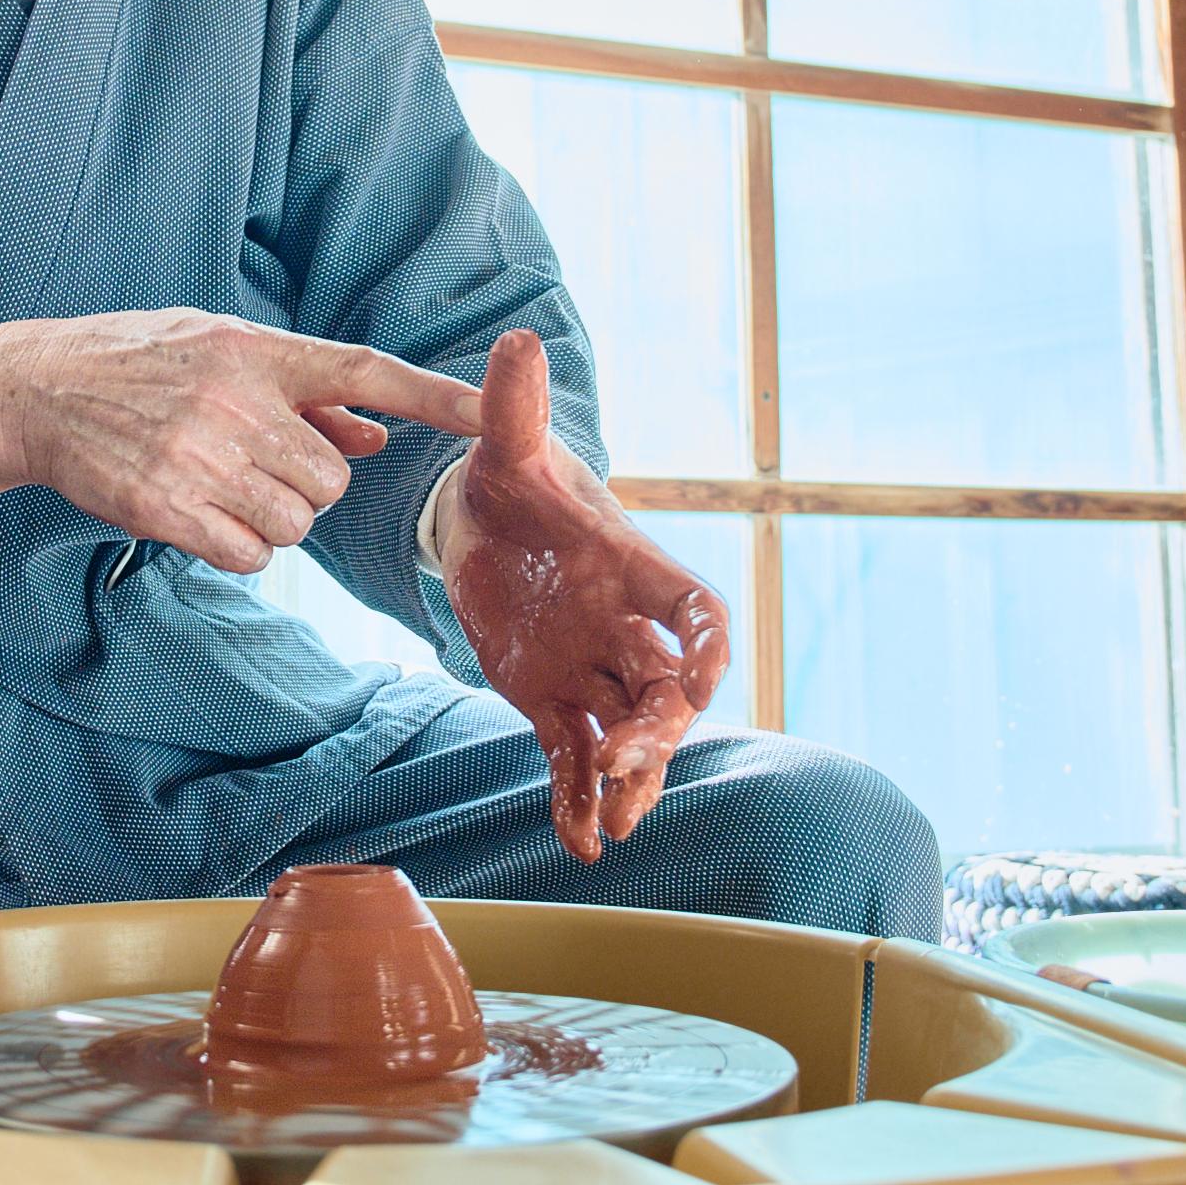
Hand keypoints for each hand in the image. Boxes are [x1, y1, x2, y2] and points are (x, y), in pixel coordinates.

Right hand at [0, 309, 484, 570]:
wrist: (37, 391)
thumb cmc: (139, 367)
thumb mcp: (221, 352)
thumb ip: (303, 393)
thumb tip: (376, 434)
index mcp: (257, 350)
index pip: (368, 370)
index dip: (435, 395)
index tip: (490, 416)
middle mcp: (236, 399)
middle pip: (332, 478)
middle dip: (307, 487)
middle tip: (256, 469)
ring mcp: (201, 454)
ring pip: (295, 522)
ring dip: (271, 521)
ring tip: (220, 488)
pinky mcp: (167, 506)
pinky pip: (250, 554)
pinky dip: (237, 548)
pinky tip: (198, 517)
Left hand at [439, 329, 731, 860]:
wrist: (483, 516)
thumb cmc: (511, 476)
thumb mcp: (505, 443)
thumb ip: (514, 404)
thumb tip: (517, 339)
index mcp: (636, 571)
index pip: (696, 615)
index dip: (702, 649)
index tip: (698, 679)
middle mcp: (627, 630)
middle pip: (665, 691)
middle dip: (656, 729)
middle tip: (627, 761)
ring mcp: (591, 671)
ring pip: (626, 736)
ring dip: (626, 780)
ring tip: (612, 828)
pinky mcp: (549, 700)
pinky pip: (571, 757)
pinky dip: (574, 801)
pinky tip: (575, 845)